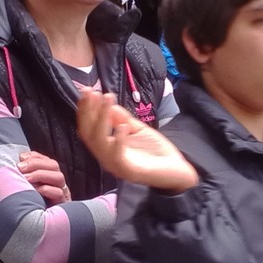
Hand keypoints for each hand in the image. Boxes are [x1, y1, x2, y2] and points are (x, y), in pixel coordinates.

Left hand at [18, 151, 70, 204]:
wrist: (39, 231)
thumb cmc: (29, 208)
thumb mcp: (26, 190)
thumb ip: (23, 178)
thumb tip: (15, 165)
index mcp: (50, 177)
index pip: (46, 160)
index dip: (35, 156)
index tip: (20, 158)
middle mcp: (58, 184)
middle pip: (54, 165)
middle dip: (35, 164)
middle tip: (20, 168)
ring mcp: (62, 194)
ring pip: (58, 177)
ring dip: (40, 175)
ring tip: (25, 179)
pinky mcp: (63, 207)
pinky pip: (59, 194)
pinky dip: (47, 189)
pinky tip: (35, 191)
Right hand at [76, 91, 198, 192]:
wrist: (176, 171)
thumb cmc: (155, 151)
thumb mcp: (136, 128)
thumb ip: (121, 118)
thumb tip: (107, 101)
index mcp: (106, 146)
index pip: (89, 127)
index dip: (86, 109)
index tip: (87, 90)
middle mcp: (106, 156)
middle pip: (88, 134)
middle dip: (88, 111)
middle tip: (92, 92)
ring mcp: (116, 165)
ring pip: (99, 142)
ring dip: (102, 119)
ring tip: (107, 100)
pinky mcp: (128, 171)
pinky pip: (117, 156)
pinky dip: (118, 140)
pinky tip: (122, 126)